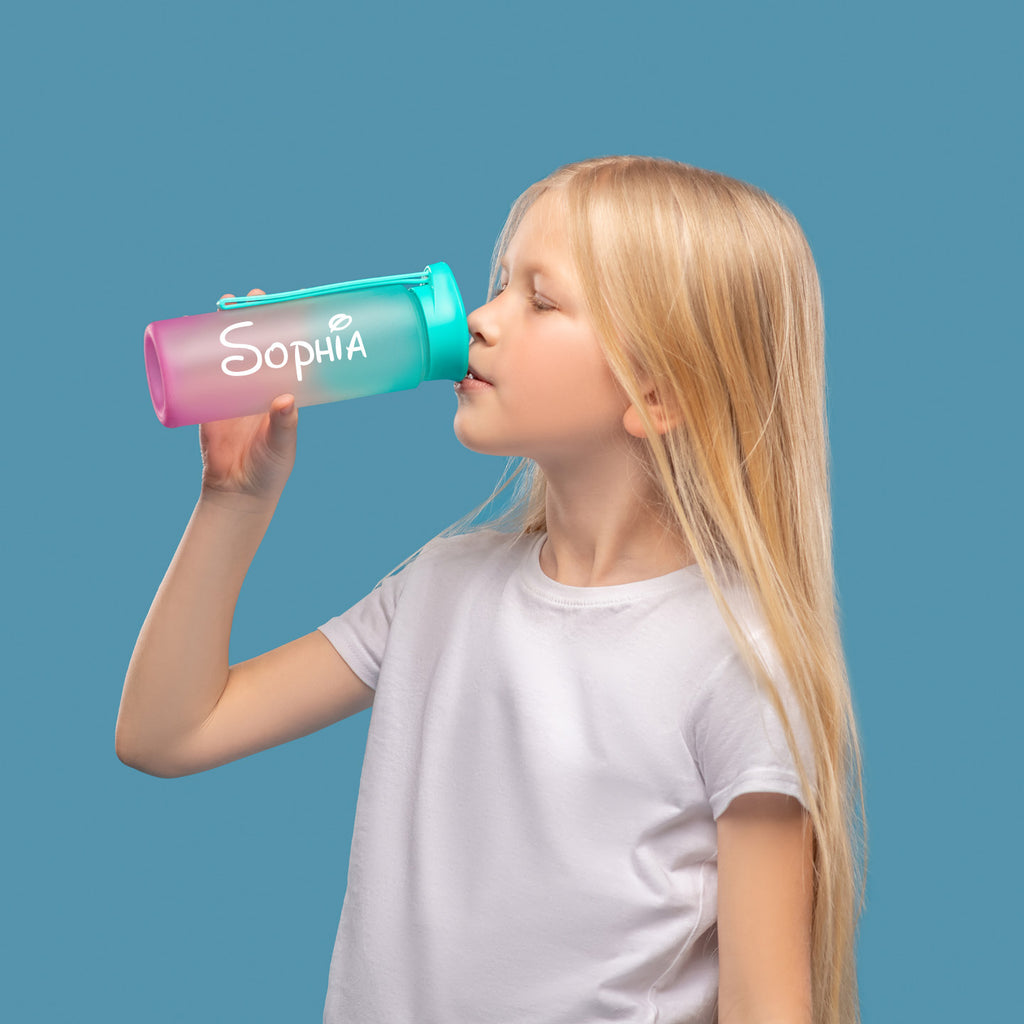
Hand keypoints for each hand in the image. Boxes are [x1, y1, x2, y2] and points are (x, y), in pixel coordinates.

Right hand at [198, 290, 298, 504]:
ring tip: (220, 306)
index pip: (282, 354)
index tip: (284, 305)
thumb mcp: (281, 445)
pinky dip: (188, 354)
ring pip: (222, 354)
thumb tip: (286, 399)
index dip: (281, 331)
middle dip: (247, 320)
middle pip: (250, 346)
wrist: (237, 492)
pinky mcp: (204, 404)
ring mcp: (228, 394)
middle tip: (247, 298)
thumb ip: (284, 424)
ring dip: (218, 329)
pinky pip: (195, 375)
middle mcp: (253, 388)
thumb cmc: (269, 468)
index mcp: (277, 392)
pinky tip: (185, 333)